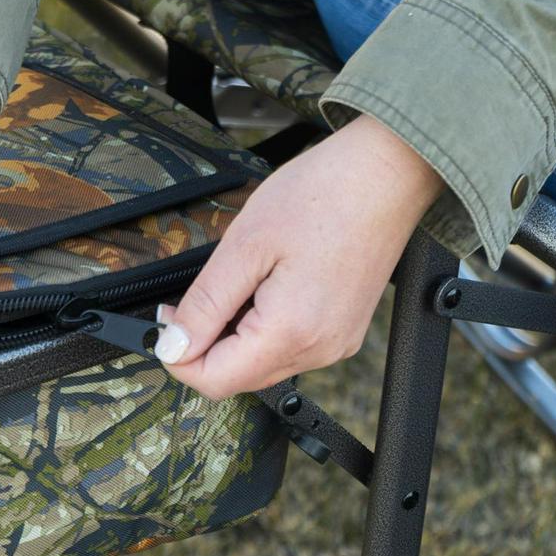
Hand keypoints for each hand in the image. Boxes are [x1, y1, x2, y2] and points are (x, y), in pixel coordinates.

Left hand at [153, 115, 443, 397]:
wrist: (387, 173)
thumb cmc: (323, 195)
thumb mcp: (244, 246)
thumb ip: (205, 305)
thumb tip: (173, 346)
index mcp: (291, 333)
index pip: (214, 382)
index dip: (178, 355)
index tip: (168, 317)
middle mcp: (319, 351)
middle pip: (237, 378)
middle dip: (204, 344)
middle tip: (193, 296)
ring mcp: (336, 345)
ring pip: (260, 365)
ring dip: (232, 335)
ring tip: (238, 280)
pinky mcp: (343, 332)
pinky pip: (287, 348)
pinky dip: (261, 327)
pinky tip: (264, 286)